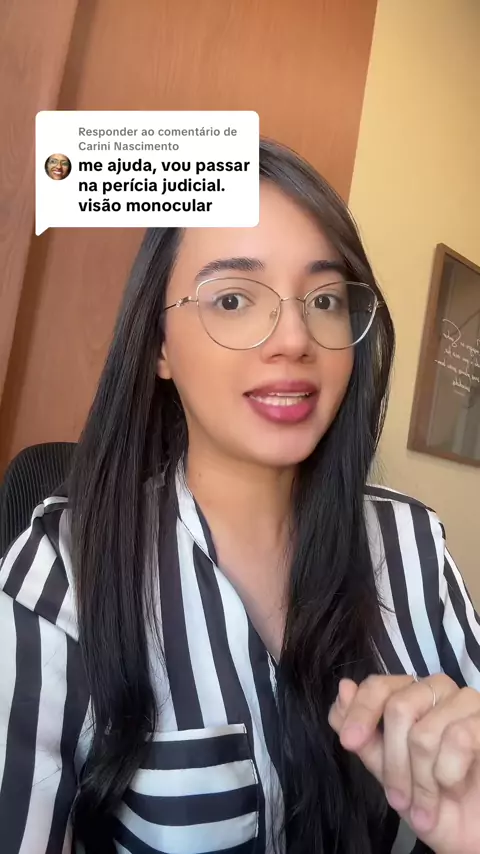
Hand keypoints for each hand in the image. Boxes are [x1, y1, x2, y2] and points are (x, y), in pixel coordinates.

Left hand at [328, 674, 479, 853]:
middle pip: (398, 709)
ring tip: (428, 804)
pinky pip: (459, 740)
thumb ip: (363, 734)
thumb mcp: (386, 772)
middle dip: (394, 765)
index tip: (348, 742)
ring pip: (424, 733)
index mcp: (410, 694)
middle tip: (399, 801)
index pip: (378, 685)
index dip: (361, 712)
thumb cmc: (429, 801)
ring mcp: (467, 702)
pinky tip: (454, 788)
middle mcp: (438, 690)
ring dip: (422, 781)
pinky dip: (449, 775)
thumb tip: (344, 689)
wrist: (470, 836)